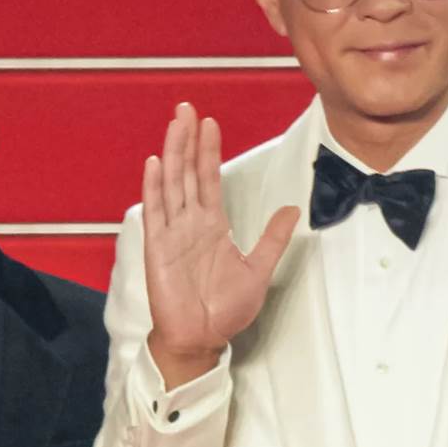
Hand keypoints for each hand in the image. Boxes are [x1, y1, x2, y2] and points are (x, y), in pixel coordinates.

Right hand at [143, 103, 298, 387]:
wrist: (202, 338)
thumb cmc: (225, 310)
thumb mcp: (259, 270)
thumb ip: (272, 238)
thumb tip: (292, 210)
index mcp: (212, 226)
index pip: (209, 179)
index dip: (209, 151)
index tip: (211, 122)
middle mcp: (190, 223)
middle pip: (187, 172)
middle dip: (187, 140)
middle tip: (187, 108)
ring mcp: (172, 233)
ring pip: (172, 184)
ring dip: (173, 153)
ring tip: (175, 124)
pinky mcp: (159, 249)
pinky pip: (156, 213)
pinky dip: (154, 188)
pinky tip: (154, 164)